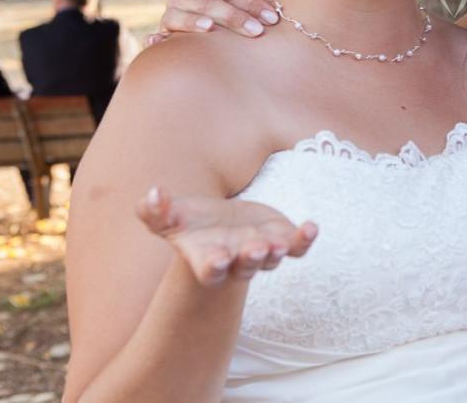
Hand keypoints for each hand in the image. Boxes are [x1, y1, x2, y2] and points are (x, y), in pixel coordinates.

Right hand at [137, 185, 316, 286]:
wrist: (218, 226)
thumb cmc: (188, 223)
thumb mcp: (167, 217)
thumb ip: (155, 210)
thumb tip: (154, 194)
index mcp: (206, 259)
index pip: (209, 271)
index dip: (213, 267)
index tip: (217, 260)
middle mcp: (235, 261)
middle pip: (245, 266)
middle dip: (251, 259)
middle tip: (256, 249)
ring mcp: (261, 252)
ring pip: (271, 259)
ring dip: (277, 251)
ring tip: (281, 243)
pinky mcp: (281, 239)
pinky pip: (297, 247)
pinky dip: (304, 240)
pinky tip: (311, 227)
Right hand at [146, 0, 278, 46]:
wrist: (210, 27)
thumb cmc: (231, 5)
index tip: (271, 16)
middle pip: (205, 2)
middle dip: (233, 16)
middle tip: (258, 30)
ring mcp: (169, 16)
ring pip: (177, 16)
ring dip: (192, 21)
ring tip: (210, 27)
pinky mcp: (161, 36)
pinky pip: (154, 38)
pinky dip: (156, 39)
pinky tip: (160, 42)